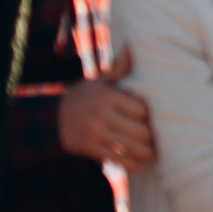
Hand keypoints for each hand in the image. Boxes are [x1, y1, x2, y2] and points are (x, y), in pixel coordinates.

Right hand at [60, 46, 155, 171]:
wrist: (51, 120)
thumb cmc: (82, 97)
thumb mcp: (98, 81)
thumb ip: (118, 68)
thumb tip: (131, 47)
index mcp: (106, 97)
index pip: (140, 109)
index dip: (150, 114)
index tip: (154, 117)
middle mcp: (101, 117)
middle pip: (138, 131)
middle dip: (152, 137)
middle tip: (161, 138)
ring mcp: (96, 135)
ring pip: (130, 148)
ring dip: (147, 153)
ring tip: (155, 152)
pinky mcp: (91, 150)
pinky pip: (118, 160)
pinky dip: (133, 164)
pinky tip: (142, 163)